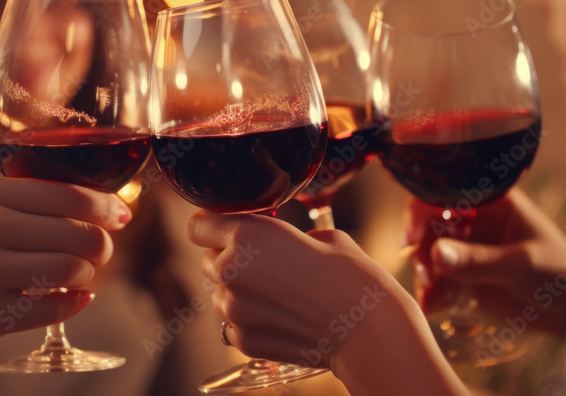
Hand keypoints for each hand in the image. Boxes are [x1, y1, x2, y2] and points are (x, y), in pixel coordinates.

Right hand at [0, 176, 130, 352]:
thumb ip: (18, 196)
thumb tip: (89, 202)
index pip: (68, 195)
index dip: (105, 206)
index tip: (120, 214)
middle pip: (79, 233)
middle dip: (101, 244)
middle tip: (99, 249)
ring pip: (71, 269)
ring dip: (85, 273)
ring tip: (77, 273)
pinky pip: (54, 307)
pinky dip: (74, 302)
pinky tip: (75, 296)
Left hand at [187, 211, 410, 369]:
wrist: (368, 329)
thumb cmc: (351, 276)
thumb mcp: (320, 236)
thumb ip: (284, 236)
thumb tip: (280, 244)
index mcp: (247, 235)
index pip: (198, 225)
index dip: (213, 227)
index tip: (226, 230)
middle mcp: (231, 270)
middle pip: (208, 260)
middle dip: (229, 260)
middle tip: (264, 266)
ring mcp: (234, 309)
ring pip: (220, 294)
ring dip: (239, 292)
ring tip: (279, 295)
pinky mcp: (243, 339)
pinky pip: (232, 324)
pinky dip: (250, 320)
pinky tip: (282, 318)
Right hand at [404, 188, 565, 334]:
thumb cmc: (561, 274)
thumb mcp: (522, 265)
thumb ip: (480, 260)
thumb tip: (436, 254)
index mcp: (490, 201)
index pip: (444, 194)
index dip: (420, 212)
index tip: (410, 240)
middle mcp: (474, 221)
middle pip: (430, 227)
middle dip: (422, 251)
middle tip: (427, 276)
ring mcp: (468, 250)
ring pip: (430, 255)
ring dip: (425, 275)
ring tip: (430, 298)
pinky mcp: (466, 277)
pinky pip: (439, 281)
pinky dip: (432, 294)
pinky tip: (432, 308)